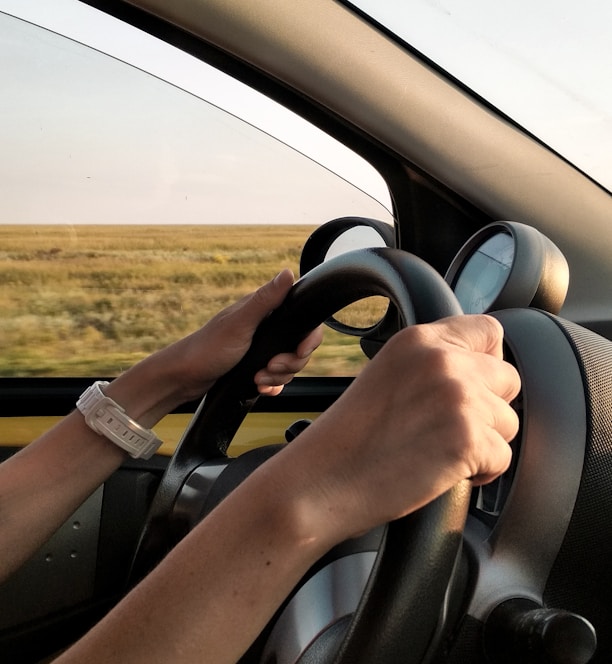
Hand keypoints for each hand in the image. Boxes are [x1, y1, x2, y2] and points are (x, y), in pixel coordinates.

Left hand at [162, 269, 322, 402]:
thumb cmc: (207, 348)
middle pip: (299, 348)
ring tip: (258, 378)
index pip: (303, 322)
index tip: (298, 351)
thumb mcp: (240, 324)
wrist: (184, 378)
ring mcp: (261, 349)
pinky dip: (271, 385)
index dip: (307, 339)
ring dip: (277, 377)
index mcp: (264, 312)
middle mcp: (265, 328)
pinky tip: (259, 386)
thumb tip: (288, 273)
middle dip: (289, 363)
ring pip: (289, 365)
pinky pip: (277, 379)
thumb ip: (265, 300)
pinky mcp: (255, 366)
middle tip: (270, 367)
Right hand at [270, 314, 520, 543]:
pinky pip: (503, 457)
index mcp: (419, 340)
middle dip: (489, 407)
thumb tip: (480, 371)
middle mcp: (443, 360)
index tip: (475, 386)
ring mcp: (458, 398)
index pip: (489, 331)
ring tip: (440, 451)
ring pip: (509, 422)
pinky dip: (481, 472)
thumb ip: (433, 363)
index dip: (488, 362)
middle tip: (450, 428)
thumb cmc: (350, 438)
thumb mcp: (388, 375)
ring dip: (485, 442)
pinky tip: (442, 471)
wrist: (322, 479)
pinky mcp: (467, 438)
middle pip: (508, 378)